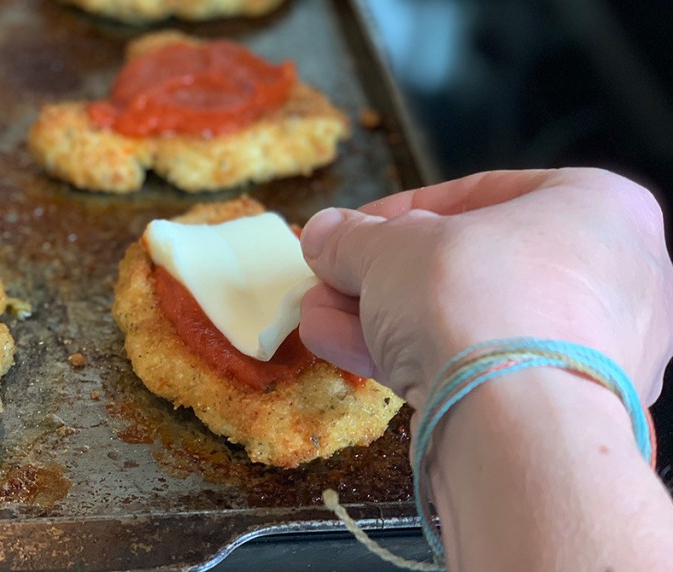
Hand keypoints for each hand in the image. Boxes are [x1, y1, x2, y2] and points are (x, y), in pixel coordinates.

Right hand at [298, 168, 672, 408]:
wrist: (516, 423)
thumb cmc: (478, 299)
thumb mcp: (393, 248)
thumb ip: (355, 238)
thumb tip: (326, 235)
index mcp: (598, 208)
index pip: (483, 196)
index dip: (401, 212)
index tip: (353, 229)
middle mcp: (607, 279)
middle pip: (466, 266)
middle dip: (381, 275)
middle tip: (332, 278)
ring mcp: (582, 353)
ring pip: (462, 322)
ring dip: (379, 318)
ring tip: (319, 315)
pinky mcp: (550, 411)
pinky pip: (471, 367)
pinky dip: (406, 356)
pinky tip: (342, 347)